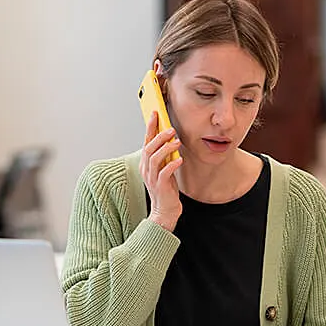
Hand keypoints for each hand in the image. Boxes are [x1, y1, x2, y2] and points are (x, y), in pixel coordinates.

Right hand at [140, 111, 182, 231]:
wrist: (164, 212)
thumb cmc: (165, 190)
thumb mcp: (163, 169)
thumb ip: (165, 156)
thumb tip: (171, 139)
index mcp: (145, 163)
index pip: (146, 141)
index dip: (150, 127)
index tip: (155, 113)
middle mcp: (146, 169)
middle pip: (149, 148)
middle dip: (159, 136)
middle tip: (171, 129)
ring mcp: (151, 178)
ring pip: (154, 158)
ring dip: (166, 148)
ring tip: (176, 142)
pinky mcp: (160, 186)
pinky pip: (164, 172)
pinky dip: (172, 164)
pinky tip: (180, 160)